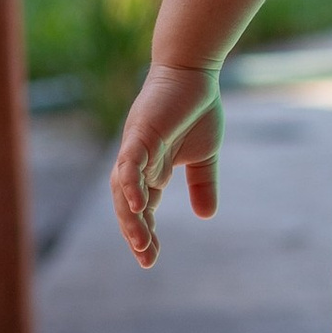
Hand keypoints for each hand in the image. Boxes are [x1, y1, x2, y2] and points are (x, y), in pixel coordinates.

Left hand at [110, 62, 222, 265]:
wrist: (193, 73)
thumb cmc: (196, 108)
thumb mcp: (204, 155)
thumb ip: (202, 184)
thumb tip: (206, 216)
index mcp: (151, 170)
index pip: (142, 209)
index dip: (144, 233)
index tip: (150, 259)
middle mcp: (138, 163)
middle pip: (128, 206)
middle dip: (135, 233)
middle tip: (145, 258)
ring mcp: (136, 149)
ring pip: (124, 190)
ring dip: (131, 217)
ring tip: (140, 242)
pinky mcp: (140, 134)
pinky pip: (130, 163)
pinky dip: (131, 184)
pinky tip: (139, 205)